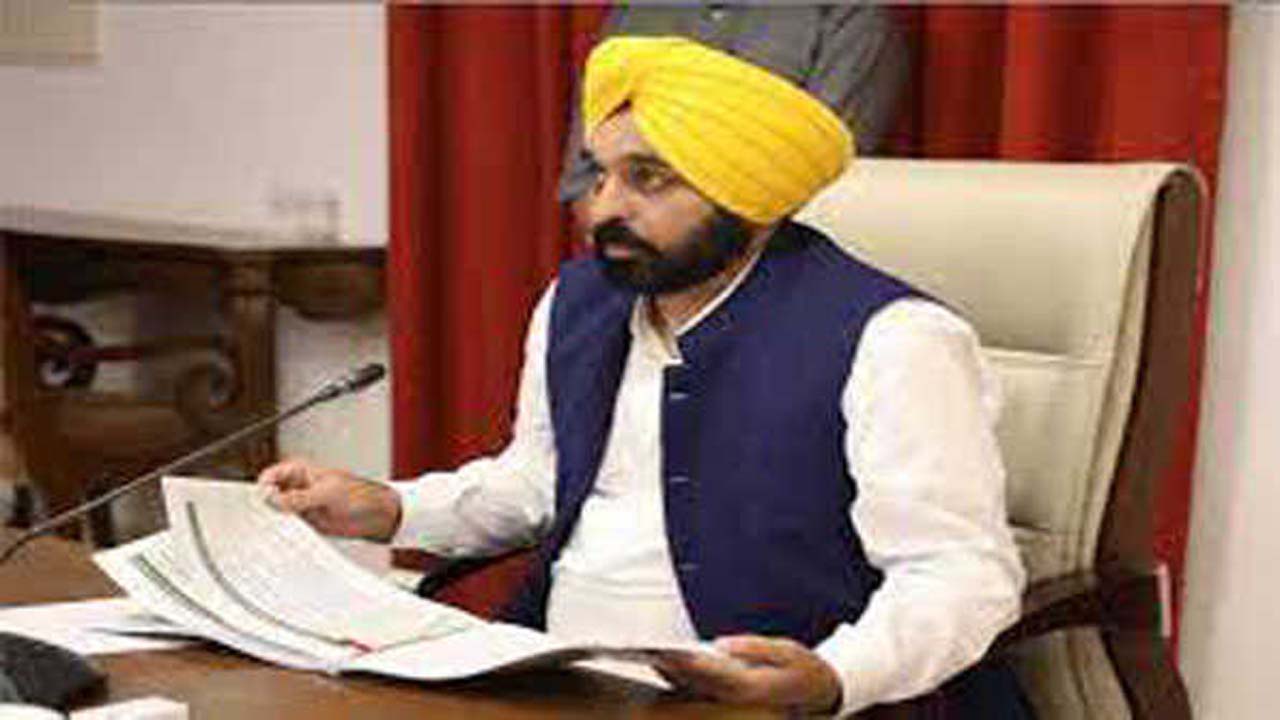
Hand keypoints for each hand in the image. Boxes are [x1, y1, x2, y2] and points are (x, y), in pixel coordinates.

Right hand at [256, 458, 400, 540]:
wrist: (380, 516)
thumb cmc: (362, 495)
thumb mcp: (328, 493)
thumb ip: (299, 498)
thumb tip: (273, 500)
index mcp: (302, 472)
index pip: (271, 476)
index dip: (261, 488)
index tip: (257, 501)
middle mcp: (299, 489)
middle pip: (271, 497)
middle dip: (264, 507)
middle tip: (260, 518)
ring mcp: (302, 507)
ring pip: (278, 514)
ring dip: (274, 522)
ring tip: (271, 531)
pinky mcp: (308, 525)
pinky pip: (290, 529)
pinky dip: (285, 534)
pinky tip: (282, 540)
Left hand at [654, 635, 841, 714]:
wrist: (816, 693)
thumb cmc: (802, 670)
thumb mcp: (787, 652)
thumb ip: (755, 649)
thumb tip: (723, 645)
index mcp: (751, 687)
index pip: (714, 676)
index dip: (691, 665)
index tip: (672, 652)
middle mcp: (736, 698)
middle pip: (697, 684)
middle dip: (673, 667)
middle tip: (650, 649)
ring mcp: (730, 700)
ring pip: (694, 688)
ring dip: (672, 672)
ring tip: (650, 652)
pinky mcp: (727, 696)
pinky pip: (697, 688)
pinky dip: (679, 676)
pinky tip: (666, 663)